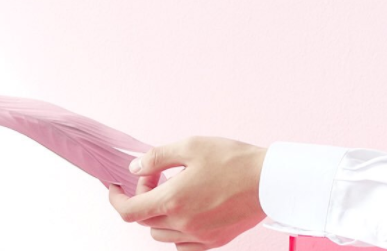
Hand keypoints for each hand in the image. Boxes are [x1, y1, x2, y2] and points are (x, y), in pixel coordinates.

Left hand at [107, 136, 267, 249]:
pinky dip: (176, 231)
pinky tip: (187, 213)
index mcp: (173, 199)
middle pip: (145, 220)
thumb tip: (135, 167)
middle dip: (144, 196)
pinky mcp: (214, 241)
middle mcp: (183, 222)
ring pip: (162, 234)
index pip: (129, 210)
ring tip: (176, 191)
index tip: (115, 185)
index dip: (116, 198)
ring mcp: (199, 235)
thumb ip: (158, 157)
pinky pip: (182, 244)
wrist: (271, 180)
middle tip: (158, 174)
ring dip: (159, 214)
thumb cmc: (235, 160)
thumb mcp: (192, 146)